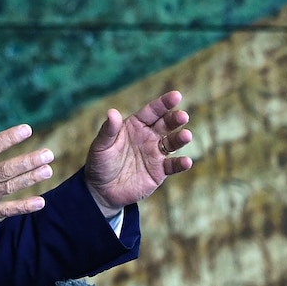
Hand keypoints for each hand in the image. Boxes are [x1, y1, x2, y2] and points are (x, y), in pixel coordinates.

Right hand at [0, 110, 53, 249]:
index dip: (8, 138)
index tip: (26, 129)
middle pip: (4, 170)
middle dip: (28, 161)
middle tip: (48, 153)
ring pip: (8, 188)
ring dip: (30, 179)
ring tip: (47, 170)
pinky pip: (4, 212)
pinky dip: (22, 207)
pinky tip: (40, 202)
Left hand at [84, 90, 192, 216]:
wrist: (102, 190)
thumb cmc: (100, 162)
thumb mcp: (101, 146)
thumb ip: (108, 130)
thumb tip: (112, 112)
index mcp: (135, 125)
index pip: (152, 111)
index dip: (163, 103)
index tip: (176, 96)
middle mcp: (149, 136)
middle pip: (165, 124)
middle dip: (175, 119)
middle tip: (183, 116)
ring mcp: (155, 154)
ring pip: (172, 143)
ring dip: (180, 139)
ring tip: (186, 135)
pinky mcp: (159, 171)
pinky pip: (172, 166)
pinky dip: (180, 164)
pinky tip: (186, 161)